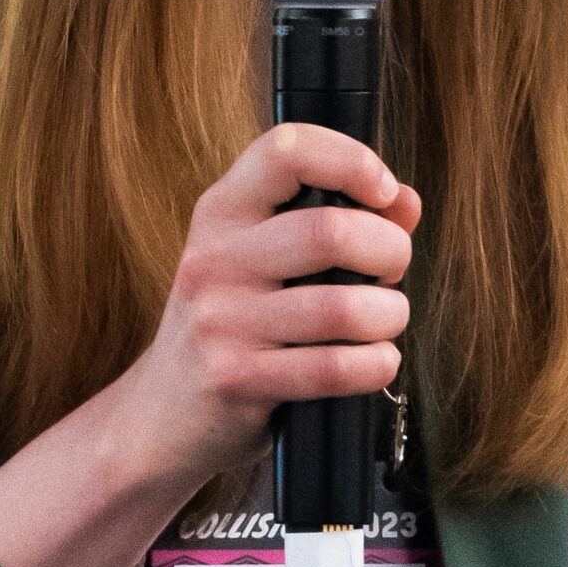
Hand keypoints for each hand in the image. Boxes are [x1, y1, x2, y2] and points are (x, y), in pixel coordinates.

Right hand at [128, 123, 421, 489]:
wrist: (160, 415)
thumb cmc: (231, 328)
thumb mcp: (263, 262)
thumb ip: (336, 222)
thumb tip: (406, 203)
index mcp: (222, 212)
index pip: (286, 151)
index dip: (351, 160)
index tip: (384, 191)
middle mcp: (216, 259)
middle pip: (331, 230)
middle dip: (390, 252)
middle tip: (391, 272)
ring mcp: (222, 321)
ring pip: (344, 307)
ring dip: (389, 316)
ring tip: (384, 322)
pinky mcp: (237, 379)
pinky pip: (335, 368)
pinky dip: (375, 365)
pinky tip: (373, 362)